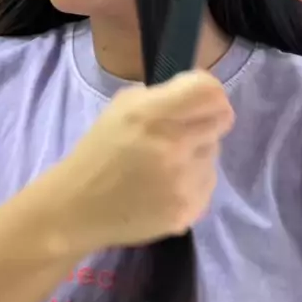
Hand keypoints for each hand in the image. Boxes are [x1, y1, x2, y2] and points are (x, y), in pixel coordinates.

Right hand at [57, 71, 232, 254]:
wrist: (80, 207)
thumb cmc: (100, 149)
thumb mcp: (122, 106)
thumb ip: (162, 96)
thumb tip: (195, 96)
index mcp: (153, 115)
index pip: (210, 92)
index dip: (208, 90)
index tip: (195, 97)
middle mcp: (174, 146)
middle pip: (221, 119)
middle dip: (204, 120)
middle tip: (182, 129)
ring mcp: (184, 182)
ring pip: (214, 152)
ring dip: (197, 152)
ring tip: (167, 163)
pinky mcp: (189, 211)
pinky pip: (208, 182)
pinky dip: (193, 180)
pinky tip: (167, 185)